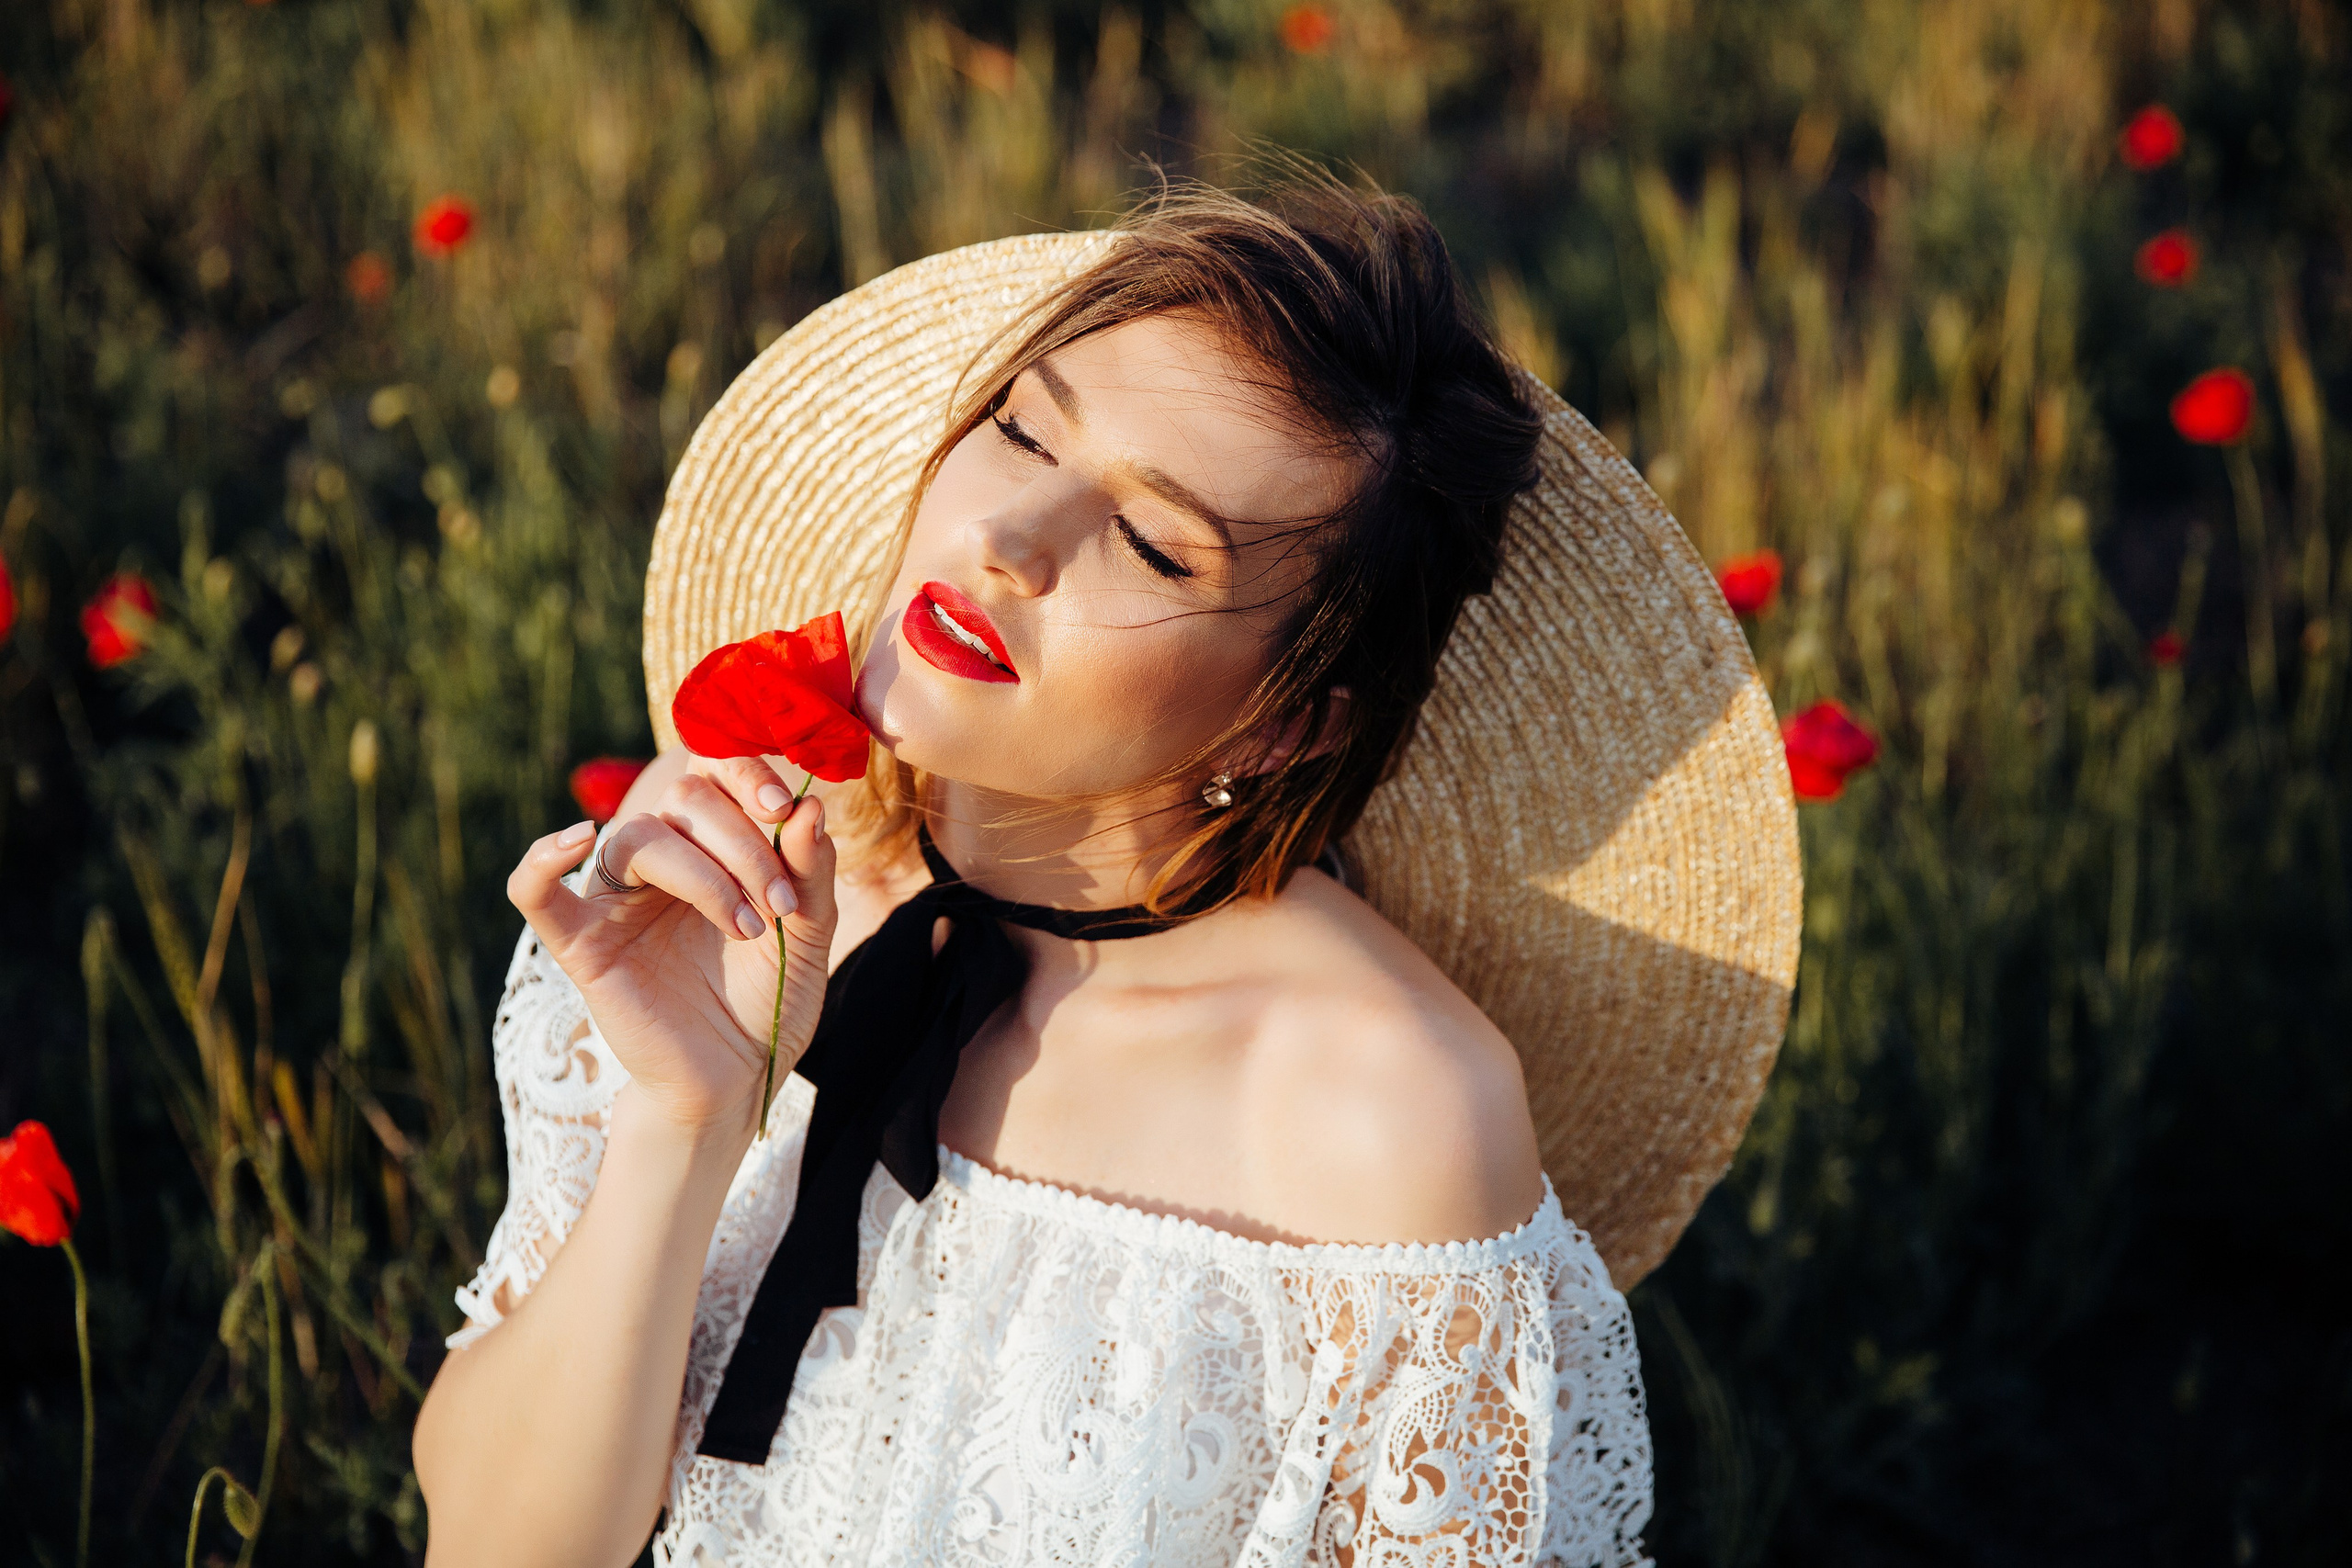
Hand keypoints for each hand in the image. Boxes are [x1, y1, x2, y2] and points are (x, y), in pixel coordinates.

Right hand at [506, 758, 837, 1135]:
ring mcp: (616, 899)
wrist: (741, 1075)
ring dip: (704, 875)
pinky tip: (574, 839)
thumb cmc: (771, 997)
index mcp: (711, 841)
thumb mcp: (810, 929)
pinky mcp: (581, 945)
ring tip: (746, 928)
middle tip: (779, 904)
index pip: (712, 770)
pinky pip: (535, 893)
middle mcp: (660, 859)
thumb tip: (811, 805)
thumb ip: (810, 869)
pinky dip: (541, 860)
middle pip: (682, 799)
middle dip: (742, 845)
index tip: (785, 808)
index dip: (746, 773)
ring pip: (637, 838)